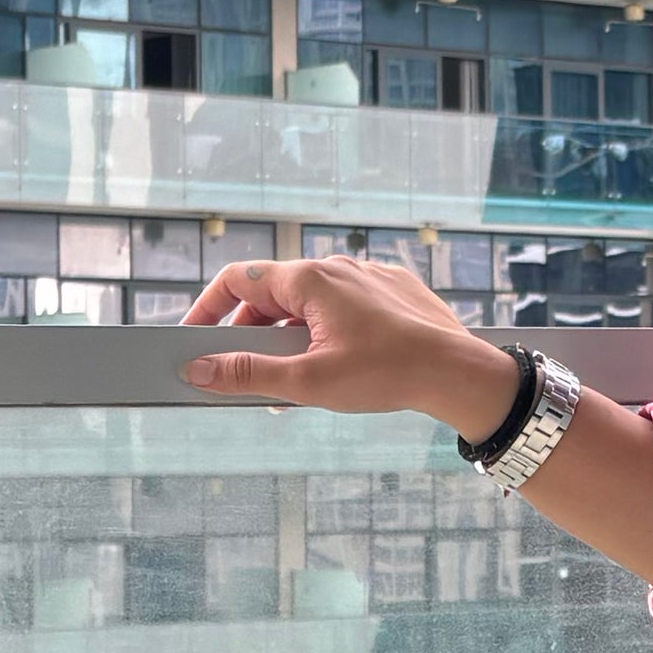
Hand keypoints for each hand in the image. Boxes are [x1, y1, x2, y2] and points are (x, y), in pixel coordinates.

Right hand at [182, 253, 514, 430]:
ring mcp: (367, 278)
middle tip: (243, 376)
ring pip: (309, 305)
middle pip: (272, 295)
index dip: (207, 308)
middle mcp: (337, 268)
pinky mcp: (392, 292)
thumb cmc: (388, 374)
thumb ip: (248, 375)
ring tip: (291, 384)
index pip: (237, 280)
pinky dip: (325, 334)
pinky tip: (334, 370)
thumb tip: (199, 369)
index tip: (192, 338)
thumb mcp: (308, 382)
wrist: (460, 373)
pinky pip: (343, 308)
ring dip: (289, 340)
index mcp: (310, 279)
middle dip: (251, 335)